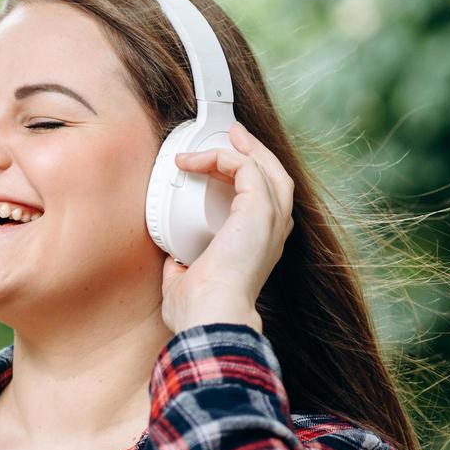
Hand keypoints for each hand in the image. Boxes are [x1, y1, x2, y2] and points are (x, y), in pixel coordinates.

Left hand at [160, 121, 294, 333]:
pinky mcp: (259, 210)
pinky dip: (223, 157)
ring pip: (268, 168)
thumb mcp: (185, 282)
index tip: (223, 165)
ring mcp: (270, 220)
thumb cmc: (199, 310)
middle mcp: (272, 232)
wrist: (211, 316)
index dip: (250, 180)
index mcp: (259, 247)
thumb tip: (173, 260)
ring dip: (246, 149)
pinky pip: (246, 167)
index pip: (265, 204)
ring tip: (229, 134)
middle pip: (275, 179)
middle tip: (235, 136)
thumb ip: (183, 268)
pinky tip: (198, 159)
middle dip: (256, 154)